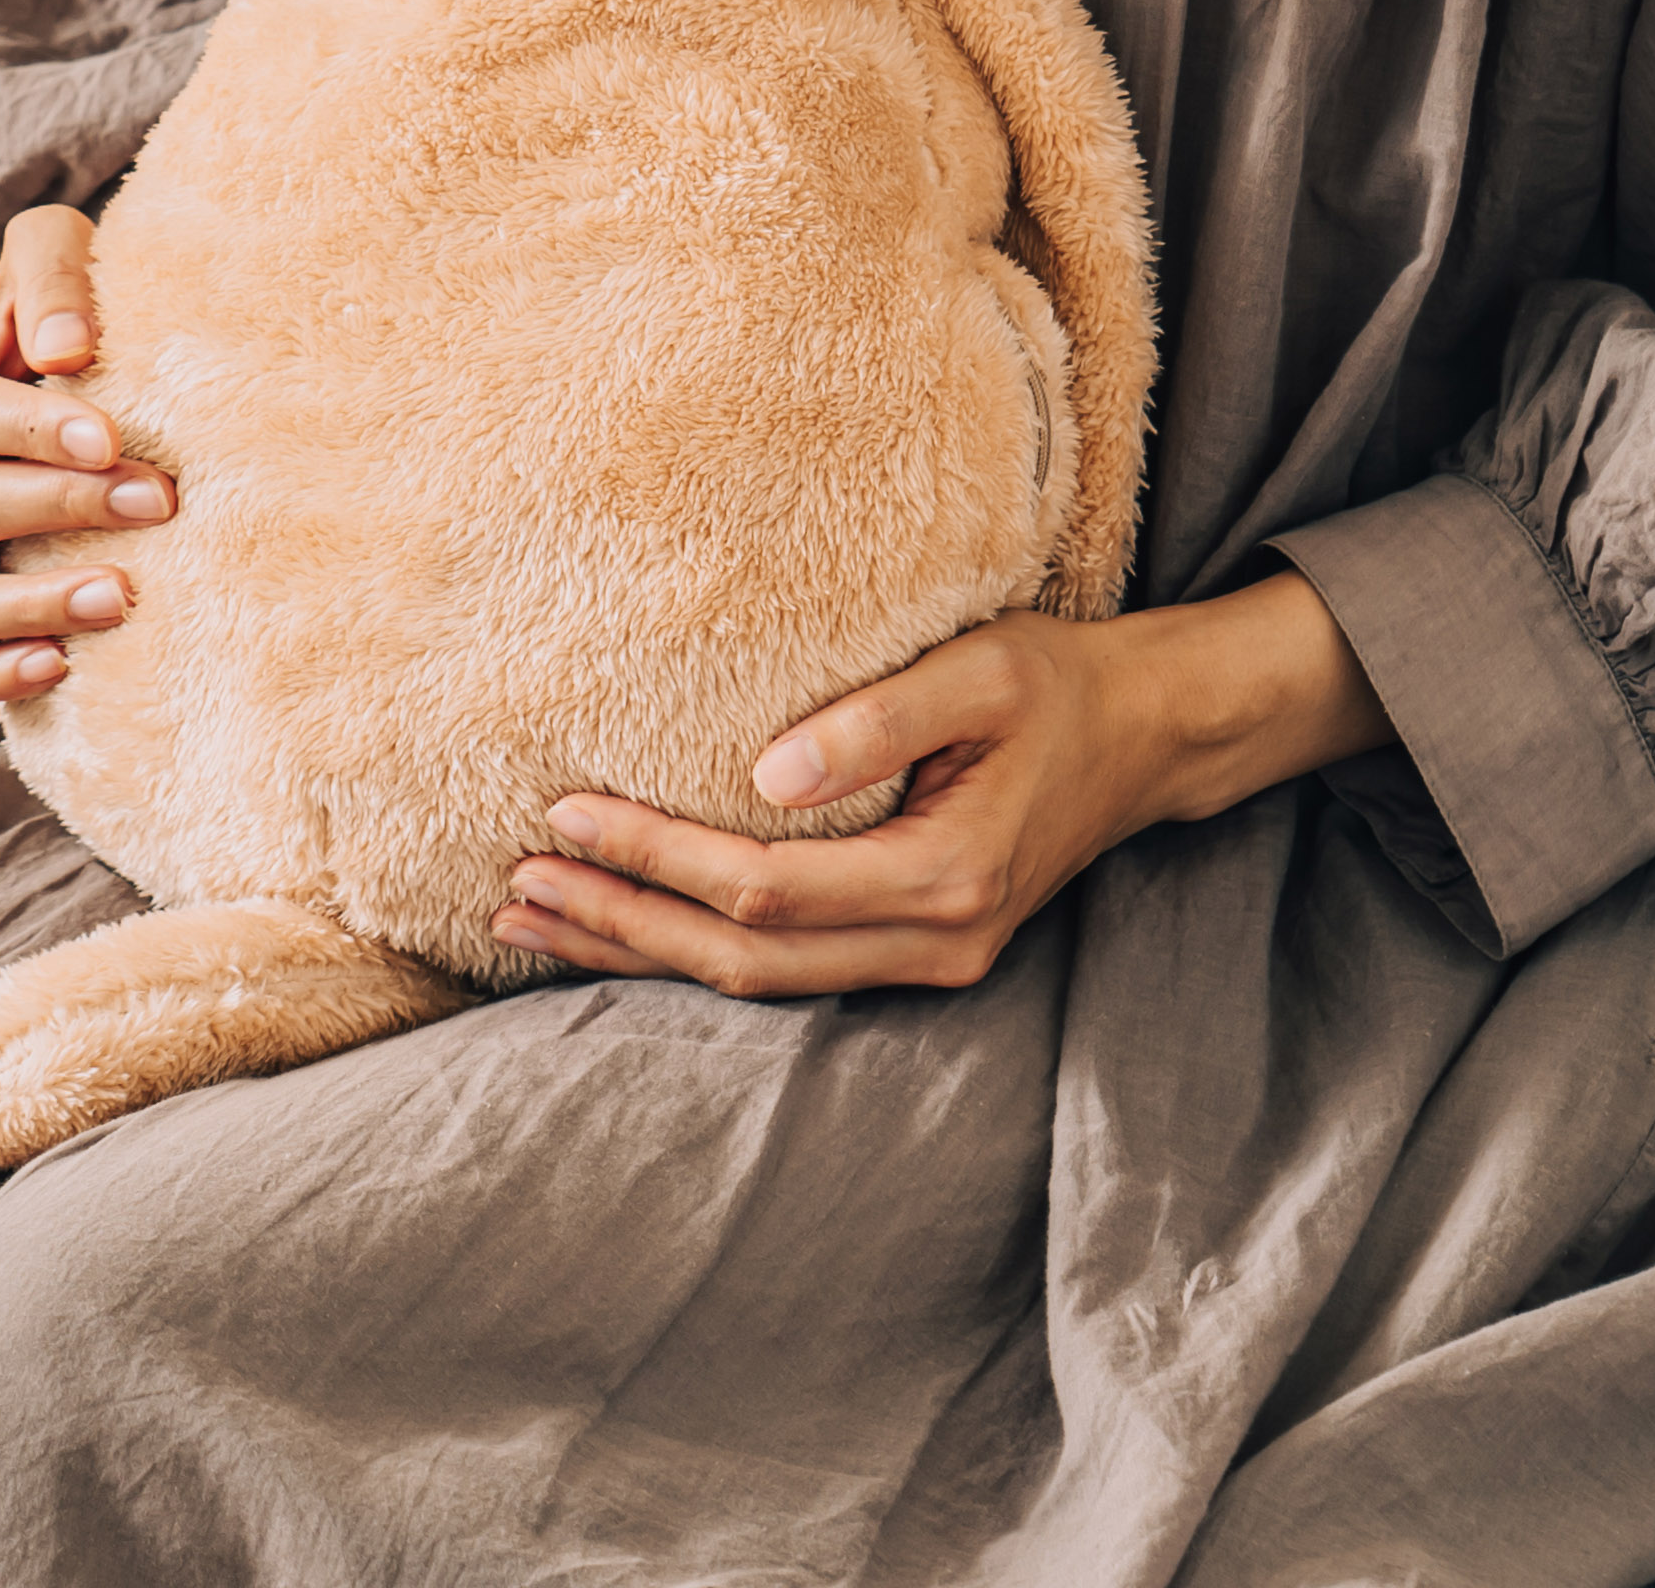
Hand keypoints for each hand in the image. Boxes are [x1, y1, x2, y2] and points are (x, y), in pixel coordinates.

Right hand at [0, 203, 175, 705]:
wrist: (51, 370)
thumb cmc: (54, 308)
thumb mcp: (53, 254)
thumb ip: (53, 278)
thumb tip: (66, 352)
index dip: (28, 431)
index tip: (112, 438)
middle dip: (61, 507)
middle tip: (158, 502)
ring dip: (31, 605)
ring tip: (119, 597)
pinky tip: (60, 665)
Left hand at [489, 572, 1390, 995]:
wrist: (1143, 736)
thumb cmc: (1056, 685)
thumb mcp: (980, 672)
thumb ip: (877, 721)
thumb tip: (763, 773)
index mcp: (947, 877)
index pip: (764, 887)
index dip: (656, 857)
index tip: (564, 812)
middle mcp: (935, 944)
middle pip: (745, 959)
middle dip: (621, 924)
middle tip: (511, 891)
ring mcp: (925, 962)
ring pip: (756, 983)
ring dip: (641, 951)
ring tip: (534, 918)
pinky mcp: (911, 952)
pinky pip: (783, 970)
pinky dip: (693, 952)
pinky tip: (622, 928)